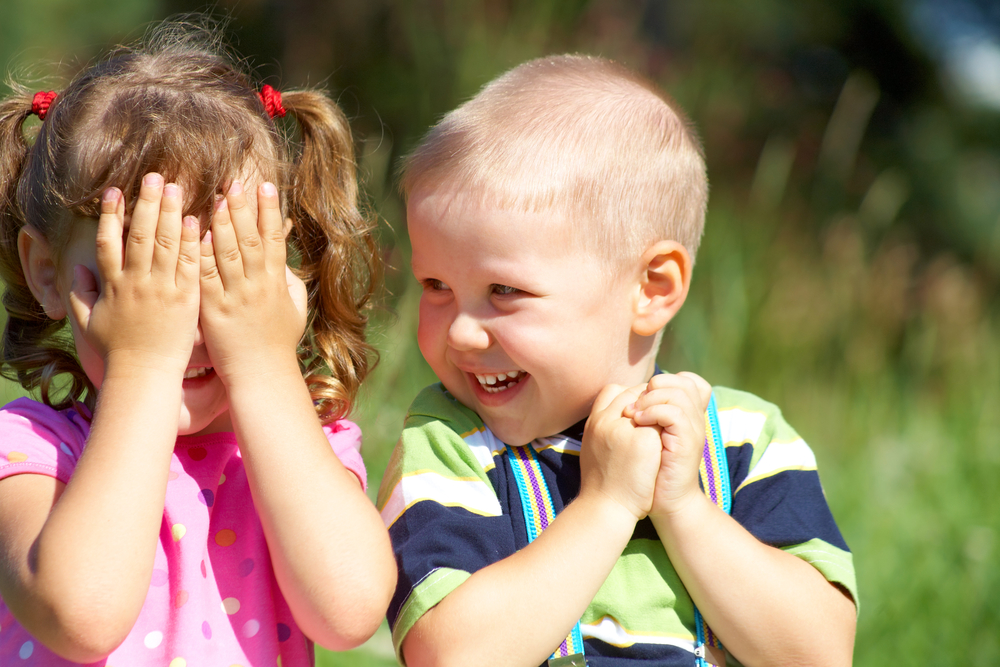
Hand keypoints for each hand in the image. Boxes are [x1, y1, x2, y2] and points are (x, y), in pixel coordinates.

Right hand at [68, 174, 201, 372]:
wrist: (145, 374)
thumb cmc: (118, 351)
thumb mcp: (91, 322)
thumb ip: (81, 294)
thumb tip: (76, 270)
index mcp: (113, 285)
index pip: (109, 242)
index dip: (111, 214)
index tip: (114, 191)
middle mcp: (137, 283)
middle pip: (141, 234)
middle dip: (147, 202)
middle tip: (155, 177)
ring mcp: (162, 289)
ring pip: (166, 244)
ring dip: (171, 213)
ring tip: (176, 188)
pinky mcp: (186, 299)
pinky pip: (189, 265)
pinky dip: (191, 242)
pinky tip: (196, 220)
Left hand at [198, 180, 305, 384]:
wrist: (261, 375)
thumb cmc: (278, 343)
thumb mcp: (295, 308)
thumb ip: (288, 280)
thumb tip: (281, 256)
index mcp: (276, 283)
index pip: (274, 239)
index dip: (270, 211)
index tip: (265, 186)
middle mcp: (257, 286)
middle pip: (249, 239)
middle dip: (242, 209)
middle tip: (233, 182)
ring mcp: (235, 297)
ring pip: (228, 253)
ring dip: (221, 223)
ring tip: (214, 197)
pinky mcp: (213, 310)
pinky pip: (206, 276)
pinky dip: (202, 254)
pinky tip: (196, 233)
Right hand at [579, 384, 663, 521]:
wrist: (606, 508)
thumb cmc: (602, 483)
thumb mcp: (595, 448)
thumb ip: (605, 428)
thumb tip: (622, 416)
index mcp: (594, 421)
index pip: (614, 390)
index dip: (632, 396)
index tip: (642, 410)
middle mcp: (607, 420)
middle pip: (634, 393)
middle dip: (650, 401)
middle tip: (659, 417)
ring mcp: (625, 428)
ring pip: (650, 404)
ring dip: (658, 415)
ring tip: (664, 431)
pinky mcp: (644, 440)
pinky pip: (661, 422)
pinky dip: (666, 430)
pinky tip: (668, 444)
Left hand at [626, 372, 711, 517]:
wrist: (666, 502)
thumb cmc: (652, 471)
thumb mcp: (649, 437)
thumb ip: (648, 415)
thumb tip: (629, 394)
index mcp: (688, 415)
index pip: (686, 380)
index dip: (663, 381)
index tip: (640, 398)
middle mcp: (695, 419)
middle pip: (684, 382)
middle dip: (655, 386)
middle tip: (634, 404)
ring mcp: (694, 430)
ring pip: (678, 394)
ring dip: (650, 398)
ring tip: (633, 413)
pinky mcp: (689, 442)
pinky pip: (674, 413)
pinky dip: (653, 412)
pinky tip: (637, 422)